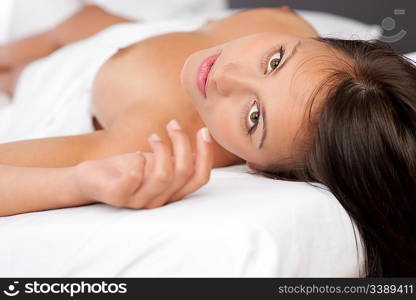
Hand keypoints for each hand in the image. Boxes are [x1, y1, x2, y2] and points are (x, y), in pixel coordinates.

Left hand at [73, 120, 212, 208]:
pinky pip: (134, 180)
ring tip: (153, 136)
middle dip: (182, 142)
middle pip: (184, 172)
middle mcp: (160, 199)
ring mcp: (139, 201)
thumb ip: (178, 158)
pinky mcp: (118, 197)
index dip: (206, 154)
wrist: (91, 179)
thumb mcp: (157, 161)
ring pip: (164, 176)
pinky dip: (138, 162)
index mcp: (173, 191)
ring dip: (162, 149)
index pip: (200, 178)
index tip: (203, 130)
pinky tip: (136, 154)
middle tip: (172, 124)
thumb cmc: (128, 168)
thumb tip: (203, 139)